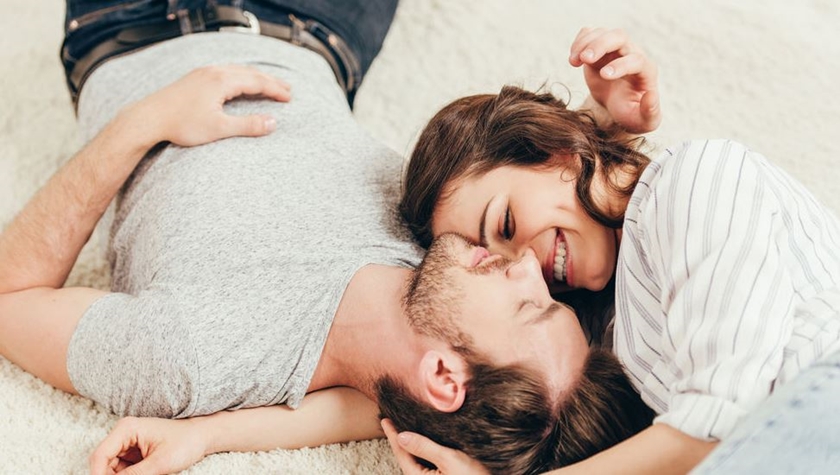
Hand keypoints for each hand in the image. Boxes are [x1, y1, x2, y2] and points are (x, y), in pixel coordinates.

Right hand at [89, 416, 207, 474]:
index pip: (100, 456)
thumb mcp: (159, 464)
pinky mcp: (133, 453)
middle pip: (103, 464)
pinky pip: (122, 471)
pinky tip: (147, 473)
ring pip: (111, 470)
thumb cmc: (186, 443)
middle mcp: (122, 434)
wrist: (202, 437)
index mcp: (126, 429)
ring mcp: (127, 444)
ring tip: (149, 472)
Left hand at [125, 64, 291, 147]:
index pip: (256, 82)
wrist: (148, 118)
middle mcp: (213, 72)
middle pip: (249, 73)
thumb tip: (273, 123)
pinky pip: (225, 72)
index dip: (275, 89)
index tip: (289, 97)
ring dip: (255, 78)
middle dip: (269, 82)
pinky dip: (240, 77)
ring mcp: (203, 73)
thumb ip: (248, 125)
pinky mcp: (195, 78)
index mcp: (222, 81)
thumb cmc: (181, 124)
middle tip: (287, 89)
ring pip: (237, 71)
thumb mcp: (219, 128)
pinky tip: (240, 83)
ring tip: (269, 85)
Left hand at [381, 419, 489, 474]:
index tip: (385, 419)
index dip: (393, 435)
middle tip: (393, 418)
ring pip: (419, 457)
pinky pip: (429, 459)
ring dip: (413, 441)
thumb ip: (425, 447)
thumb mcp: (450, 460)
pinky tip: (427, 436)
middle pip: (408, 455)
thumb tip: (402, 436)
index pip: (402, 453)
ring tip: (407, 424)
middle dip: (401, 437)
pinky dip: (425, 446)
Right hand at [569, 27, 659, 133]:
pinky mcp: (598, 50)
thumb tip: (650, 95)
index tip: (604, 76)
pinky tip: (573, 58)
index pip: (636, 60)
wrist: (617, 108)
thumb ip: (650, 112)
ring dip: (585, 43)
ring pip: (603, 33)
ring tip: (573, 61)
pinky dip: (579, 42)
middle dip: (601, 44)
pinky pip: (590, 34)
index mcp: (646, 71)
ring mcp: (614, 50)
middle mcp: (631, 54)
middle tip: (584, 58)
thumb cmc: (631, 114)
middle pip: (619, 37)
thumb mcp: (643, 121)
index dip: (621, 65)